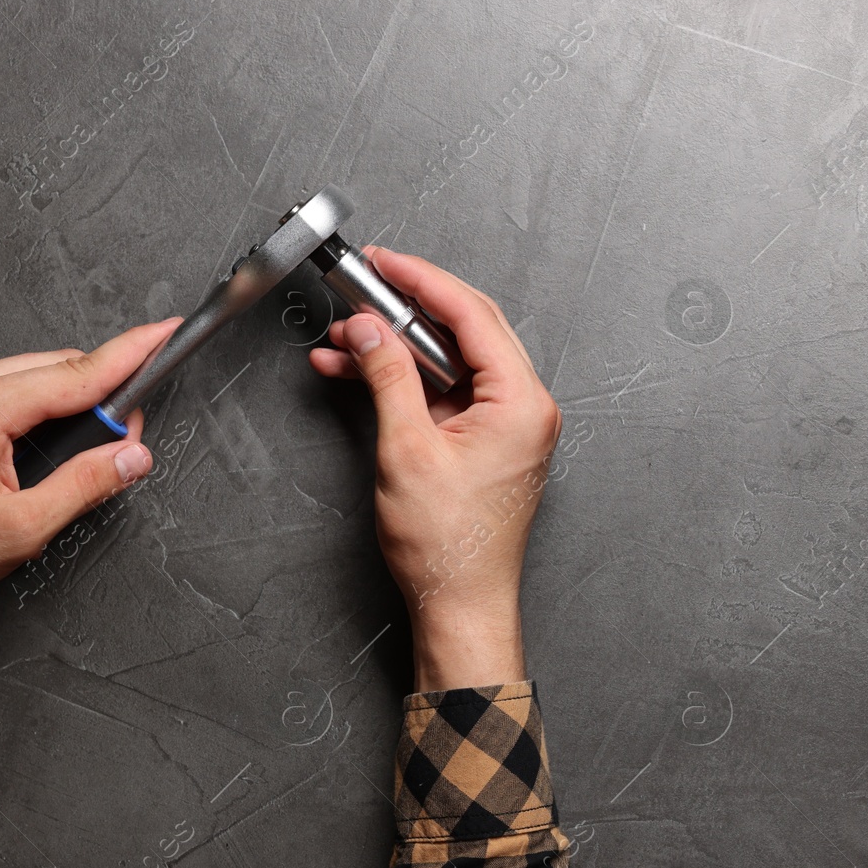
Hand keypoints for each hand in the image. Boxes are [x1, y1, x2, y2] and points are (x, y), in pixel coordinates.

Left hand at [0, 319, 179, 655]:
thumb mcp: (20, 530)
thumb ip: (85, 486)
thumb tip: (129, 458)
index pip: (78, 372)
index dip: (132, 353)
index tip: (164, 333)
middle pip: (57, 368)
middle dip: (103, 391)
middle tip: (128, 439)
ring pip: (30, 377)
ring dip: (67, 402)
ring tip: (86, 448)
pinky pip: (2, 390)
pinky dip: (35, 408)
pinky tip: (43, 443)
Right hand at [310, 248, 561, 693]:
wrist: (460, 606)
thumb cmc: (449, 548)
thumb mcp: (406, 450)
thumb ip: (387, 377)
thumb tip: (367, 329)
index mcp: (522, 402)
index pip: (472, 314)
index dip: (421, 280)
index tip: (382, 262)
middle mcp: (525, 408)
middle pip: (466, 328)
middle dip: (406, 307)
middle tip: (362, 287)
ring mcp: (508, 425)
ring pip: (449, 360)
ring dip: (396, 347)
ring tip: (342, 340)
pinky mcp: (486, 442)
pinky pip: (445, 392)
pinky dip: (404, 381)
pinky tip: (358, 373)